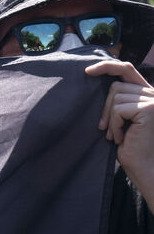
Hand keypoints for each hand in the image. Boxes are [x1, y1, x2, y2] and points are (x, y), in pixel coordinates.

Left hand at [86, 58, 153, 208]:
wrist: (142, 167)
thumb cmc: (129, 146)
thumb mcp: (120, 118)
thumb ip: (117, 99)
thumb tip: (94, 79)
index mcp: (147, 93)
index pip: (126, 69)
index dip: (107, 66)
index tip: (87, 71)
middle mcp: (153, 93)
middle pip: (116, 85)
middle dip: (105, 108)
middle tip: (105, 129)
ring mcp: (152, 99)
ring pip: (115, 97)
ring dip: (110, 120)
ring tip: (116, 136)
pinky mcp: (148, 108)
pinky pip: (118, 109)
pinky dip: (114, 125)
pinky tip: (120, 138)